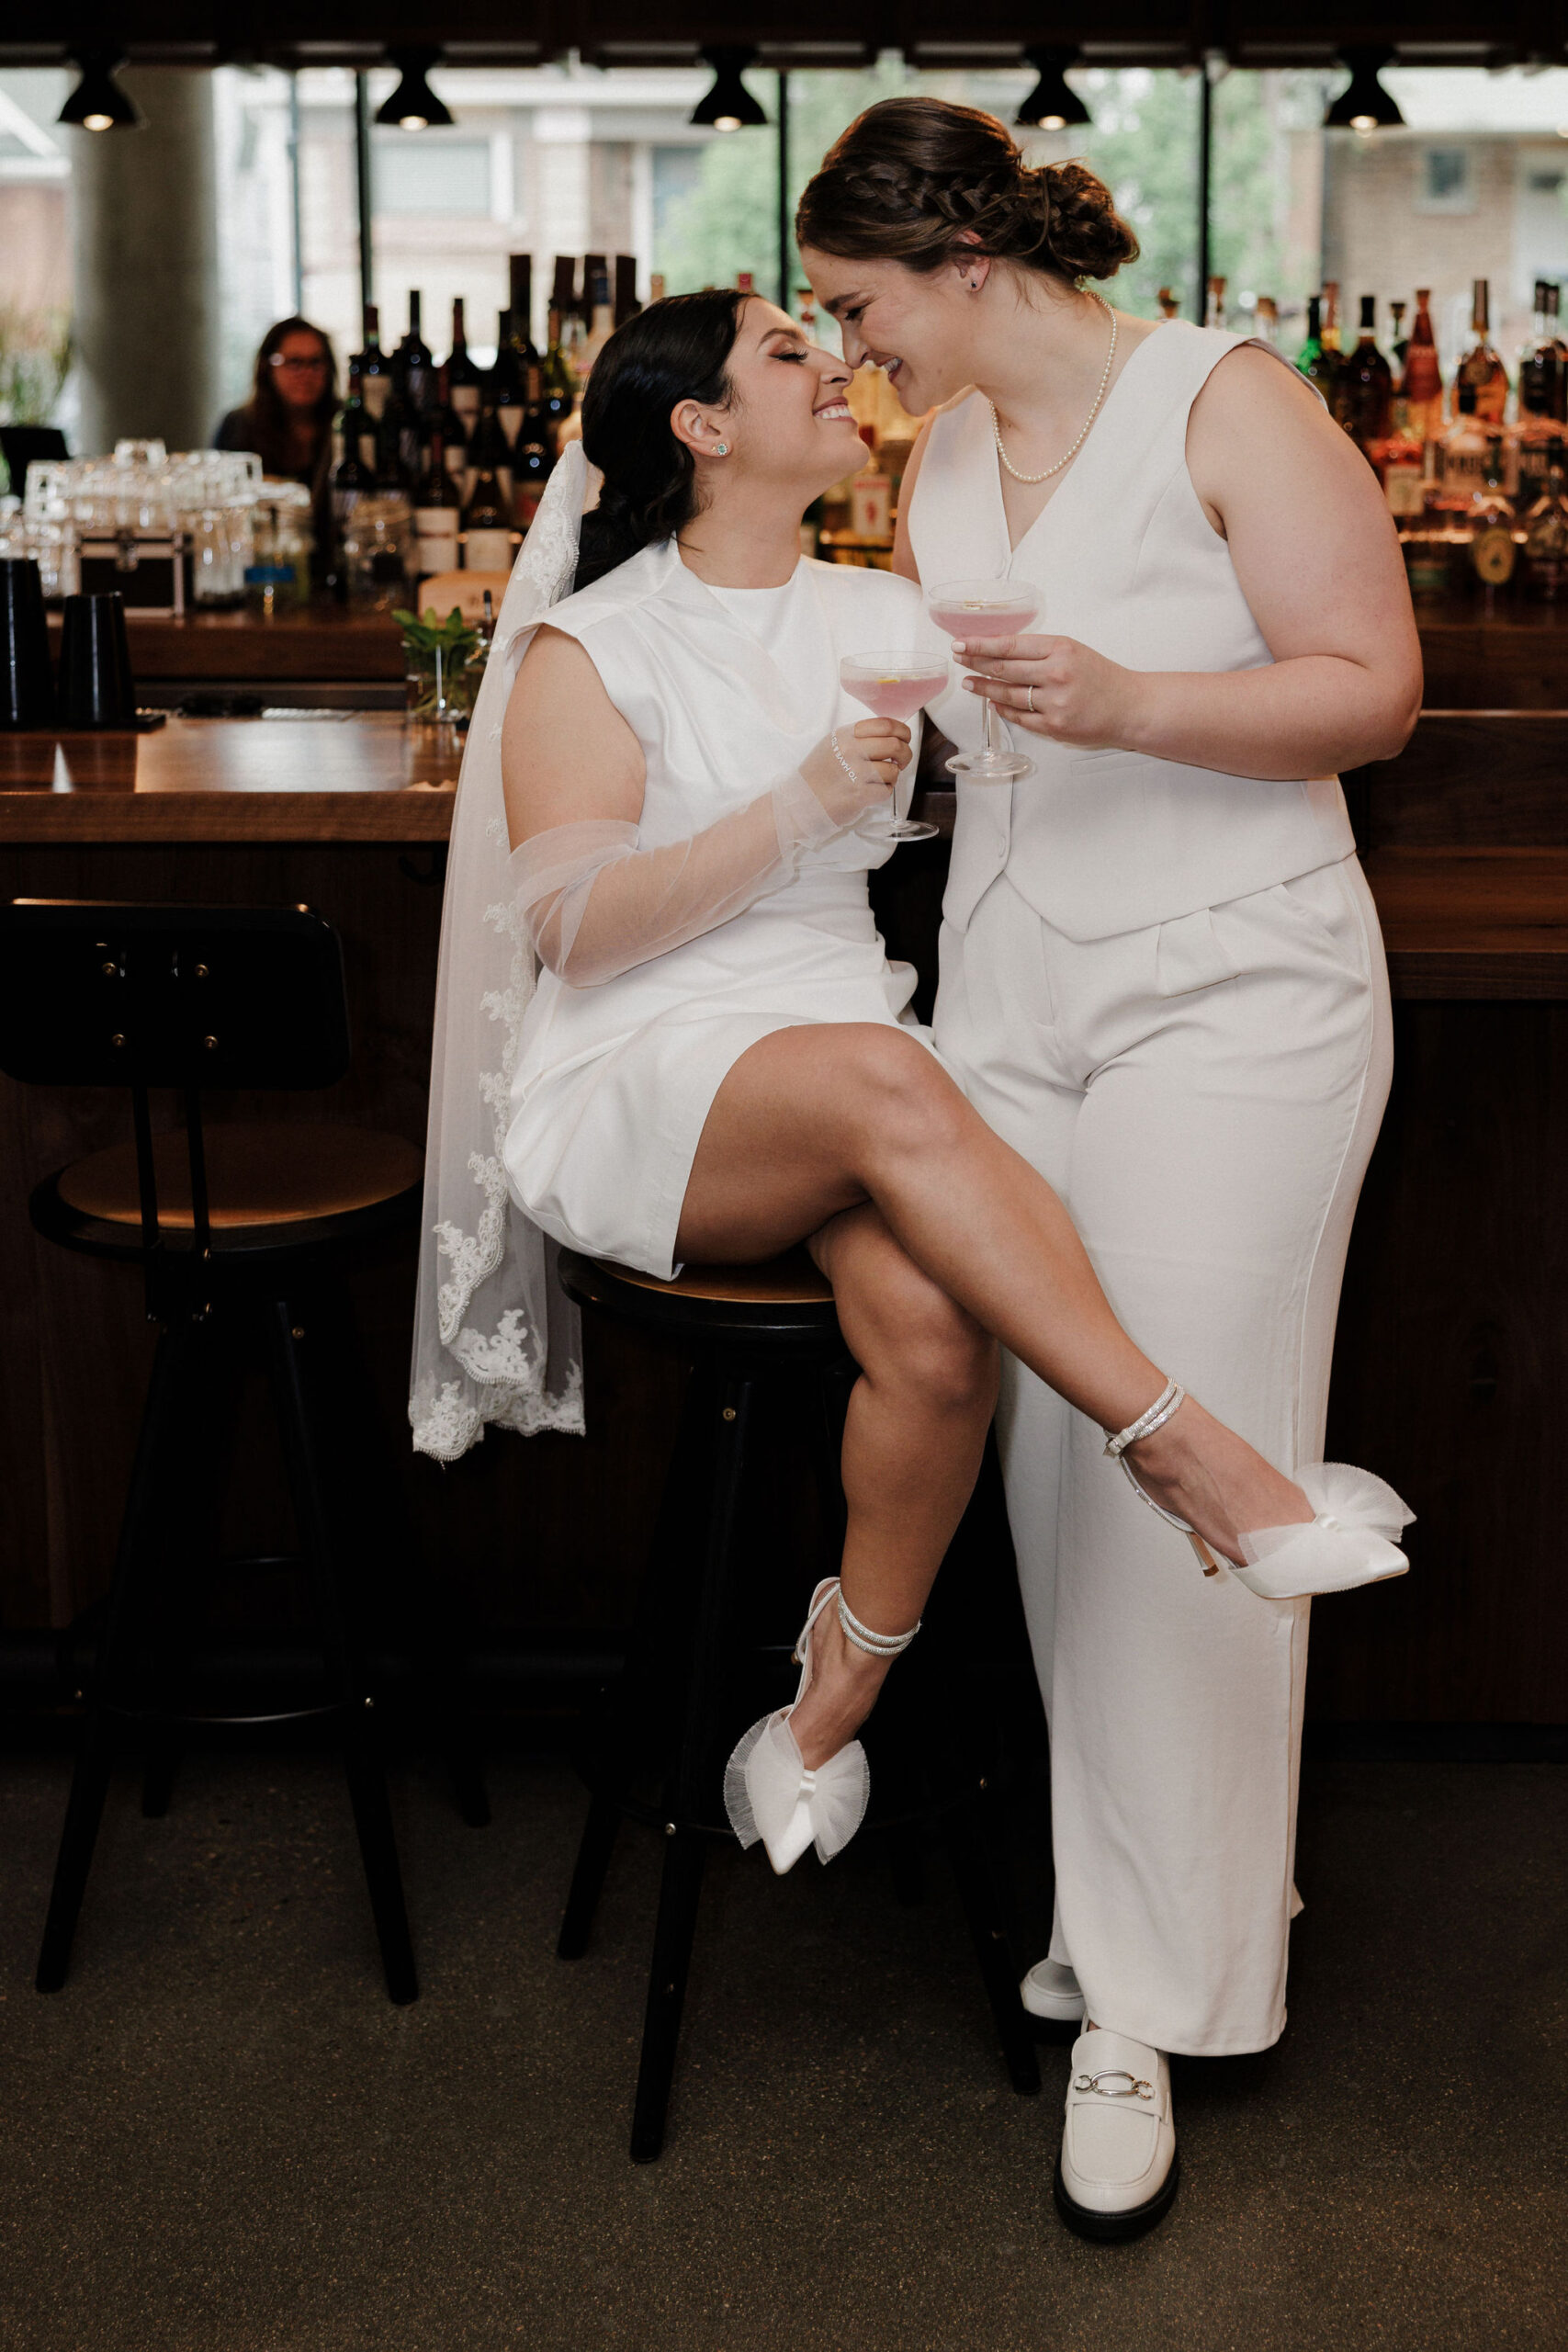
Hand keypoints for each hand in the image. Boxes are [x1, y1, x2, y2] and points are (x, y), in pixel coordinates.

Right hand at [800, 718, 912, 823]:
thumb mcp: (833, 744)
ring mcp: (856, 773)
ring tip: (882, 779)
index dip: (903, 731)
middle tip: (902, 760)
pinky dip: (884, 791)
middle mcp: (851, 750)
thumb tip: (890, 734)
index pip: (885, 724)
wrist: (801, 802)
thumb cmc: (818, 774)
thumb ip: (858, 737)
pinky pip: (886, 790)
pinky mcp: (860, 794)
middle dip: (905, 754)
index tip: (905, 738)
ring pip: (893, 770)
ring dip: (893, 776)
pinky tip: (873, 791)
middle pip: (895, 745)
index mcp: (846, 735)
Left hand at [954, 632, 1145, 749]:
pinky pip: (1019, 717)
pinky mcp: (1054, 726)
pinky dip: (1003, 709)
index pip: (1010, 645)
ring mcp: (1054, 703)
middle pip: (1004, 669)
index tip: (962, 643)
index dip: (982, 645)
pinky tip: (992, 703)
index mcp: (1060, 649)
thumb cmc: (1101, 677)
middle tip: (959, 658)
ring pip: (1008, 694)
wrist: (1129, 707)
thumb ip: (1041, 651)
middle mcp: (1056, 674)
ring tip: (970, 683)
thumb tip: (1001, 651)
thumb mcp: (1074, 651)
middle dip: (976, 663)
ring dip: (984, 689)